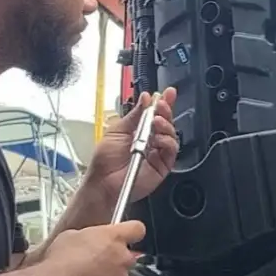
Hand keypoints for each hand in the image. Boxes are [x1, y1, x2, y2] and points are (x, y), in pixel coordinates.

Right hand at [40, 221, 145, 275]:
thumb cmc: (60, 264)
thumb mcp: (71, 237)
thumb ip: (89, 237)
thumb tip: (87, 241)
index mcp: (114, 238)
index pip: (137, 229)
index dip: (131, 233)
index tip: (127, 236)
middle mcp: (123, 259)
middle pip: (127, 257)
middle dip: (115, 261)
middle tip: (95, 264)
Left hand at [86, 88, 178, 206]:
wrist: (104, 183)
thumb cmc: (105, 161)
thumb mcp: (117, 130)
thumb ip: (134, 115)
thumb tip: (146, 99)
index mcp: (138, 130)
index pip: (154, 114)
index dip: (163, 103)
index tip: (168, 93)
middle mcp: (150, 140)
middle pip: (166, 122)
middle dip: (166, 111)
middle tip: (162, 104)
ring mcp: (157, 153)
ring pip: (171, 134)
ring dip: (166, 124)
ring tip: (157, 121)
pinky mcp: (162, 166)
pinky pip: (171, 150)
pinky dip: (168, 141)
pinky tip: (159, 138)